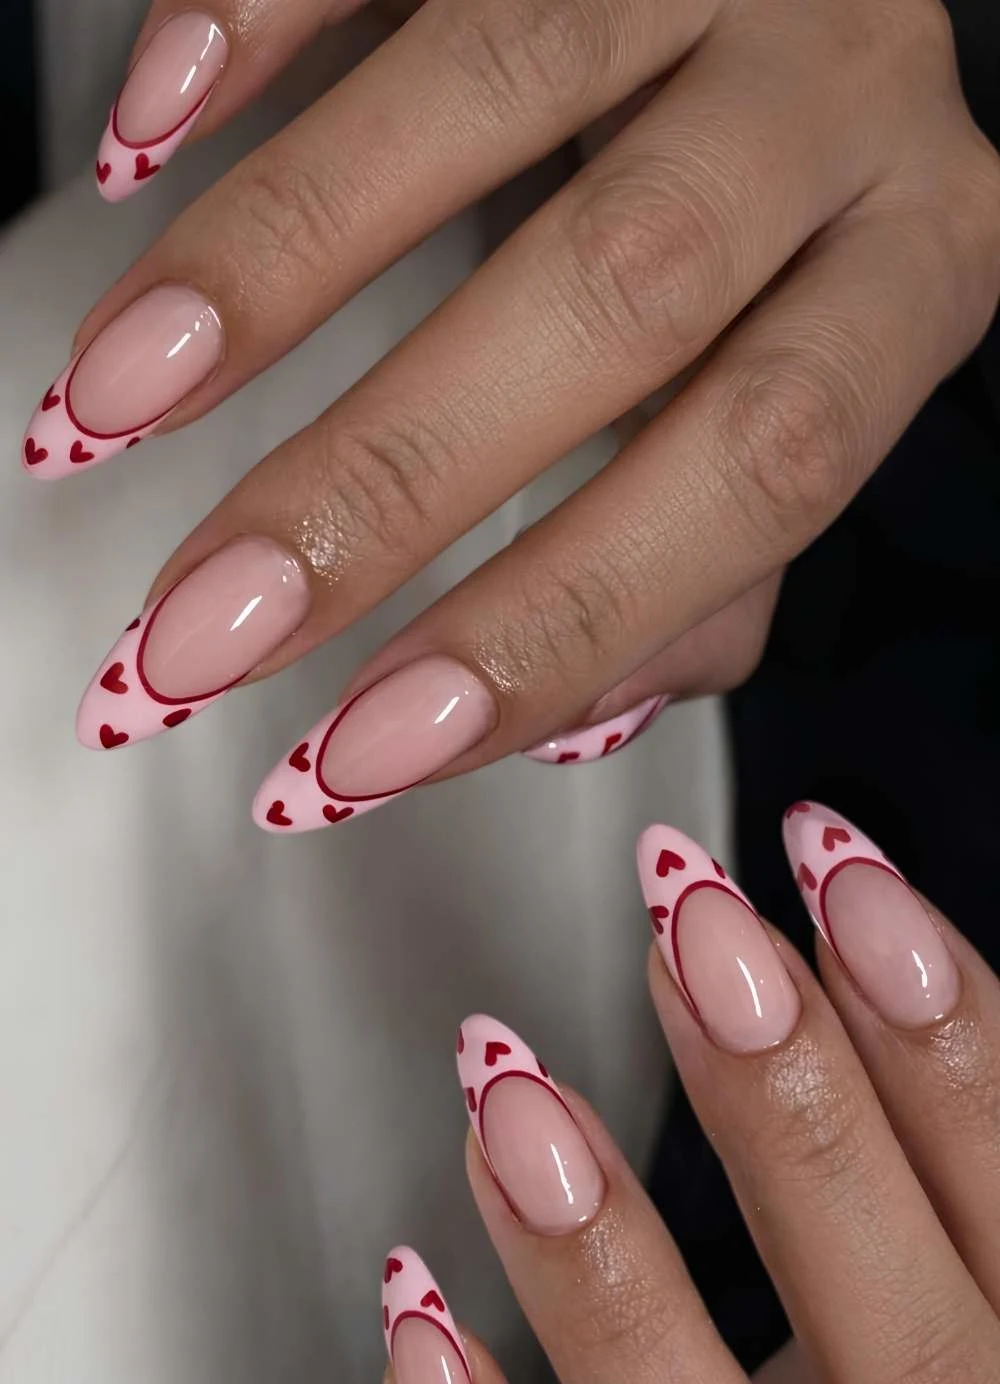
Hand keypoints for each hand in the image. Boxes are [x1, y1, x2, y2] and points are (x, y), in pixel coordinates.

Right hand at [26, 0, 999, 824]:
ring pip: (499, 91)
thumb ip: (714, 560)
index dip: (551, 623)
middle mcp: (848, 95)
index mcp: (916, 269)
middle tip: (206, 624)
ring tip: (116, 402)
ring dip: (280, 262)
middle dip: (387, 482)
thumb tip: (564, 715)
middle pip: (623, 297)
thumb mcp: (794, 390)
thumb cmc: (797, 226)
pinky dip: (258, 16)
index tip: (363, 749)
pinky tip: (146, 142)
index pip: (757, 473)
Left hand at [381, 801, 999, 1383]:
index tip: (838, 867)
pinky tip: (420, 1315)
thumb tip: (838, 1011)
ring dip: (613, 1278)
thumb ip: (925, 1229)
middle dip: (804, 1121)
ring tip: (512, 1086)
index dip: (956, 1044)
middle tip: (691, 923)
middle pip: (911, 1355)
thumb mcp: (967, 1347)